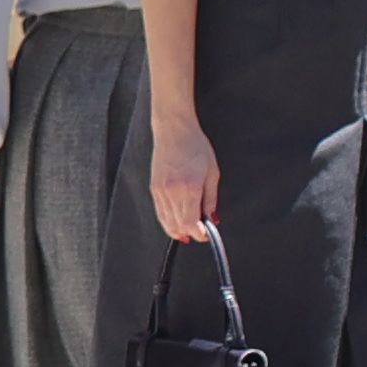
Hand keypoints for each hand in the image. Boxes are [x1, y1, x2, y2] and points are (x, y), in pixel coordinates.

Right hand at [149, 114, 220, 241]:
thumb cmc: (195, 146)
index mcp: (189, 189)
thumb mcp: (212, 173)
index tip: (206, 235)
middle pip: (178, 225)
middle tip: (201, 232)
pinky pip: (160, 212)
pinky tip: (176, 222)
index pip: (190, 223)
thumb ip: (211, 199)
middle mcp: (171, 192)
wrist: (173, 131)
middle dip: (191, 233)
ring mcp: (160, 191)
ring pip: (166, 221)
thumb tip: (212, 218)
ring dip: (178, 229)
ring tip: (189, 231)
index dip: (199, 234)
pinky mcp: (154, 188)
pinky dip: (168, 220)